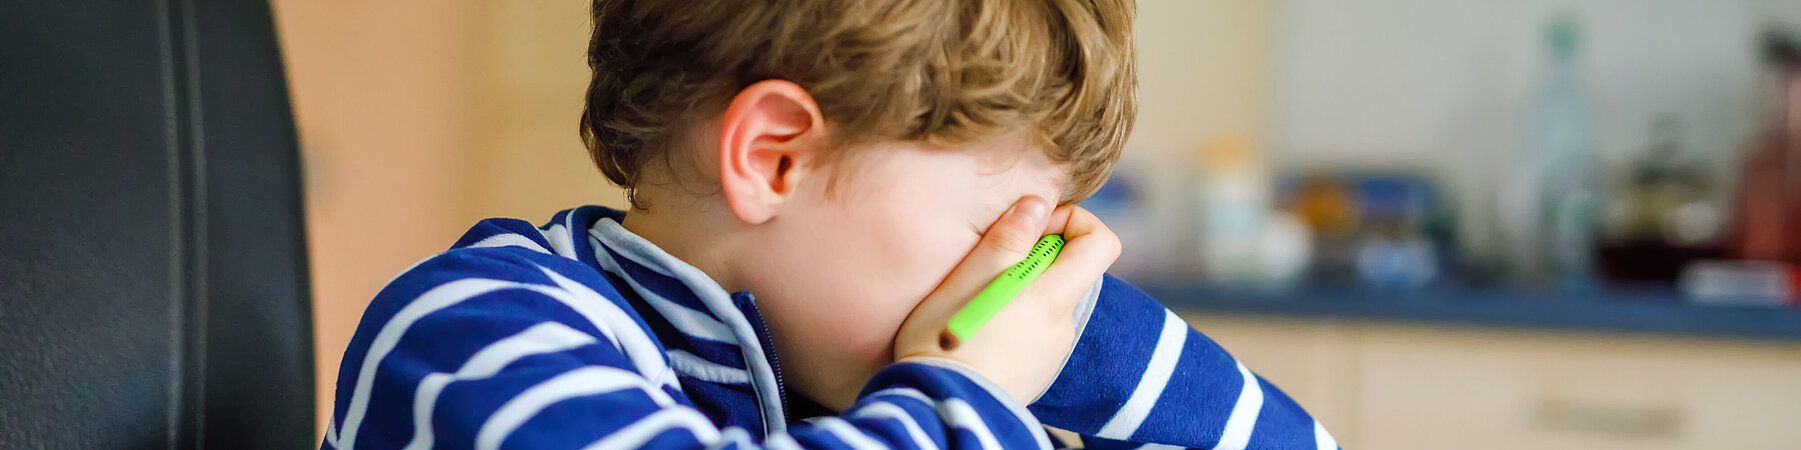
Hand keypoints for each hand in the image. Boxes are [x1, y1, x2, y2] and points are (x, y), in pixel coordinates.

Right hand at [892, 195, 1119, 403]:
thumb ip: (1006, 240)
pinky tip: (984, 333)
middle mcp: (1062, 324)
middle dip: (1036, 257)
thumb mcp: (965, 280)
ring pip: (1050, 301)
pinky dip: (1018, 321)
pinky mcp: (1040, 370)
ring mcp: (1053, 350)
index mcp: (1050, 297)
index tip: (1031, 228)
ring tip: (978, 305)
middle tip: (991, 266)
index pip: (1101, 244)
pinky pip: (1039, 330)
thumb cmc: (943, 343)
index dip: (1073, 222)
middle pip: (1070, 271)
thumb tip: (1037, 204)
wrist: (940, 411)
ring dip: (1022, 291)